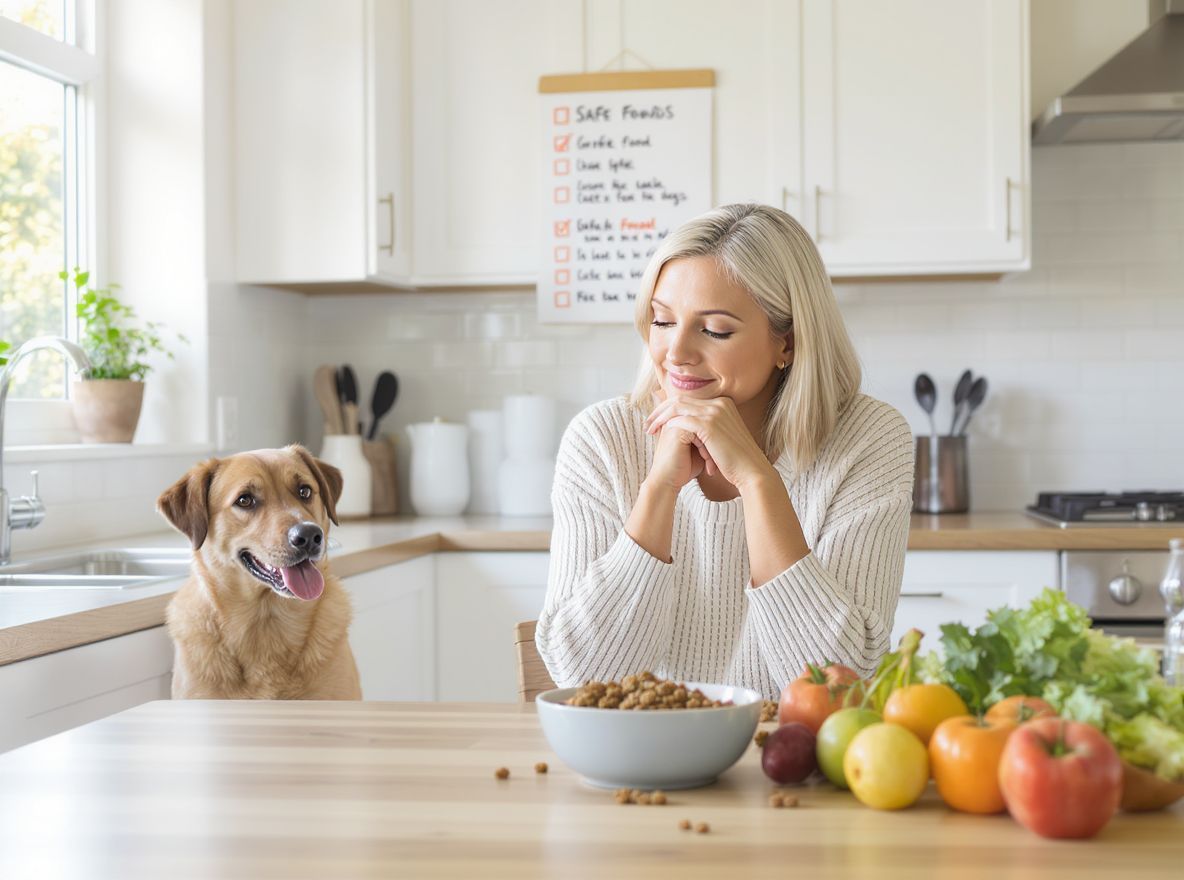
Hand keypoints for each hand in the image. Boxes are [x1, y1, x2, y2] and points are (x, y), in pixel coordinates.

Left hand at [644, 396, 775, 492]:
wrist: (751, 471)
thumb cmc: (736, 459)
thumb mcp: (722, 437)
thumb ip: (707, 427)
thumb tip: (689, 427)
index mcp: (723, 403)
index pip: (689, 399)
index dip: (670, 408)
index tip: (657, 420)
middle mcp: (719, 403)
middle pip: (680, 399)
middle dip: (660, 410)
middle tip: (648, 423)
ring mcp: (715, 412)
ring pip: (677, 406)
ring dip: (660, 417)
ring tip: (650, 429)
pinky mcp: (709, 424)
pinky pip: (681, 419)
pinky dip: (668, 425)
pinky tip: (661, 434)